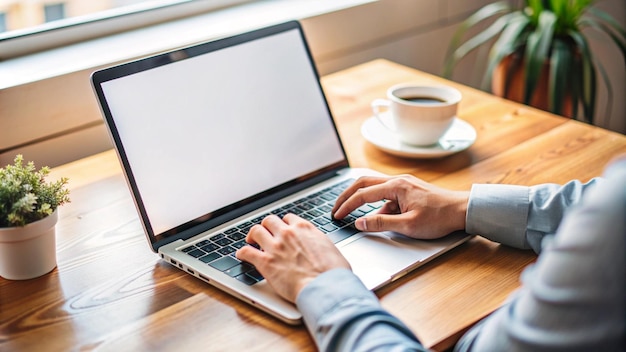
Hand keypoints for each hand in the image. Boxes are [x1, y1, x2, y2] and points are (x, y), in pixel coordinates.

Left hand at [236, 214, 350, 302]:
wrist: (325, 286)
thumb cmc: (333, 272)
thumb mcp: (331, 249)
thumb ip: (320, 244)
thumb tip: (321, 249)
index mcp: (305, 228)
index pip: (288, 219)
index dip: (284, 225)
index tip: (282, 230)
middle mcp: (288, 233)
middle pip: (269, 221)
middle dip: (266, 227)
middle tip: (265, 234)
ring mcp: (275, 246)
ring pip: (256, 231)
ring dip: (252, 236)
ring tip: (251, 241)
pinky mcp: (265, 262)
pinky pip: (246, 251)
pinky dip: (242, 253)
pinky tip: (241, 255)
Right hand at [332, 175, 468, 238]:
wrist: (462, 211)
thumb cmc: (439, 217)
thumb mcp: (408, 225)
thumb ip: (381, 223)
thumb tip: (359, 223)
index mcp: (396, 186)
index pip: (363, 194)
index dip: (346, 206)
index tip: (336, 216)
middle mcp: (397, 181)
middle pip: (363, 184)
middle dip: (347, 196)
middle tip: (335, 208)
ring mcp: (403, 185)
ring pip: (374, 188)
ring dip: (361, 200)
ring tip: (352, 214)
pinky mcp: (407, 191)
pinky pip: (386, 196)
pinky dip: (377, 206)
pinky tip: (378, 219)